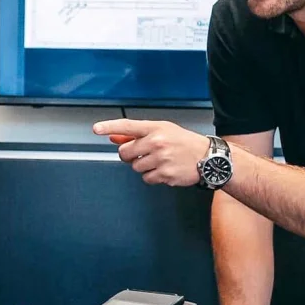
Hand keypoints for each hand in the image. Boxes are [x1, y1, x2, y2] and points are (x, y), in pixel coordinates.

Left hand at [93, 118, 209, 187]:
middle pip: (125, 153)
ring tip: (159, 161)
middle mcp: (157, 142)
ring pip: (135, 167)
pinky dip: (153, 176)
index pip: (127, 126)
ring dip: (143, 166)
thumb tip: (113, 137)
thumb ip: (136, 135)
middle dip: (129, 155)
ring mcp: (161, 159)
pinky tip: (165, 169)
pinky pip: (147, 179)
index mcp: (155, 128)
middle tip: (143, 154)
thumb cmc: (183, 142)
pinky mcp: (166, 175)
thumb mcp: (162, 131)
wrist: (208, 157)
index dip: (109, 126)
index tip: (97, 129)